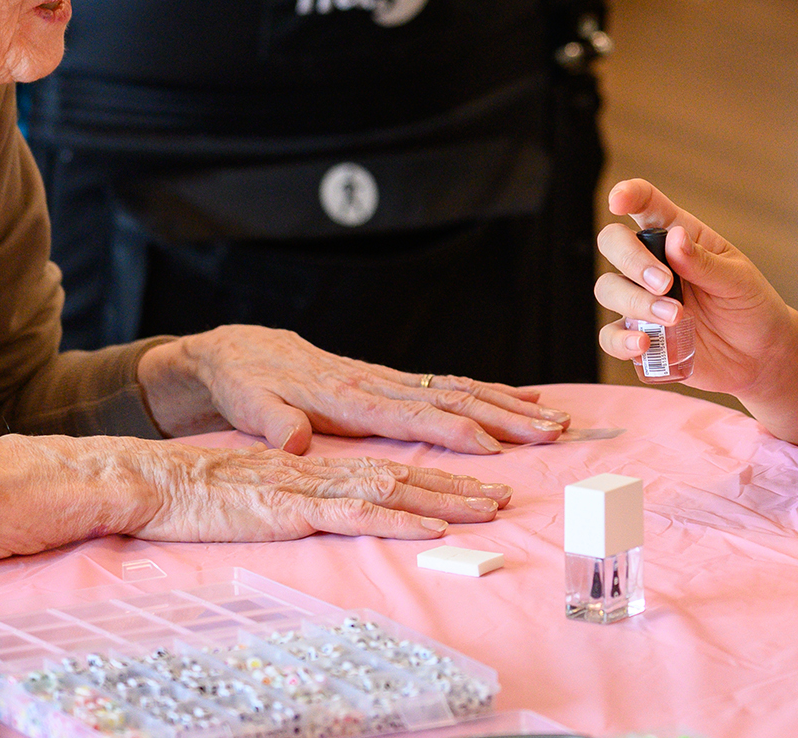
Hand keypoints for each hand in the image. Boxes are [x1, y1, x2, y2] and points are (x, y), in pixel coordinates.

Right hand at [0, 433, 511, 557]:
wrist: (149, 482)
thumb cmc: (201, 492)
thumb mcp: (263, 488)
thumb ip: (303, 490)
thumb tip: (341, 497)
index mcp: (319, 461)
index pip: (391, 459)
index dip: (439, 464)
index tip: (483, 475)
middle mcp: (324, 466)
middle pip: (406, 468)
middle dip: (462, 479)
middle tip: (509, 490)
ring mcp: (311, 486)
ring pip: (393, 485)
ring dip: (447, 496)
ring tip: (491, 504)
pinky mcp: (292, 507)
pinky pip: (355, 512)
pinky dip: (398, 516)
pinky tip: (431, 526)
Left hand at [136, 325, 569, 454]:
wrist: (241, 352)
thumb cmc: (244, 382)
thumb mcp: (246, 404)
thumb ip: (271, 423)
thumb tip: (293, 445)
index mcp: (348, 395)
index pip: (412, 414)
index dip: (455, 430)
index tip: (495, 447)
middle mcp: (377, 384)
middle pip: (454, 398)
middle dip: (505, 416)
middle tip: (552, 434)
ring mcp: (388, 380)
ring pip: (461, 389)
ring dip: (510, 405)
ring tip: (556, 421)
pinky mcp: (391, 383)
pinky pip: (450, 387)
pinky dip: (490, 392)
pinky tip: (525, 400)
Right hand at [594, 179, 797, 396]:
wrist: (760, 356)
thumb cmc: (750, 307)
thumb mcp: (738, 280)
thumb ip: (705, 263)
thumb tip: (675, 239)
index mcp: (678, 238)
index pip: (646, 205)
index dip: (628, 195)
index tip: (617, 202)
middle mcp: (653, 264)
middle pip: (614, 243)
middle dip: (632, 260)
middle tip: (665, 284)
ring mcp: (642, 301)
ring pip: (608, 288)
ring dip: (635, 302)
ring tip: (675, 318)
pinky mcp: (640, 336)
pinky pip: (610, 336)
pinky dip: (621, 340)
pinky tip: (644, 343)